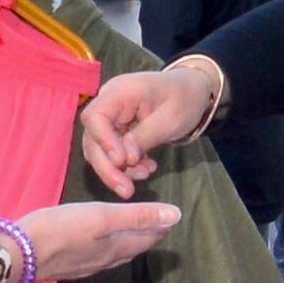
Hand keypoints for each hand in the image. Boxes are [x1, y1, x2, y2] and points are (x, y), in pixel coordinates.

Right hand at [17, 200, 180, 281]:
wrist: (17, 255)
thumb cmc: (59, 230)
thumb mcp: (101, 216)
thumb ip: (137, 216)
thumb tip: (176, 216)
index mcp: (115, 247)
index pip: (145, 239)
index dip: (159, 229)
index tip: (170, 221)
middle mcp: (103, 261)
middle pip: (130, 249)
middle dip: (145, 238)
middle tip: (156, 228)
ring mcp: (83, 267)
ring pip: (113, 256)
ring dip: (126, 245)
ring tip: (132, 236)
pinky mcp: (65, 266)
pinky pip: (94, 258)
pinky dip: (104, 250)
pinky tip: (95, 247)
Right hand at [79, 57, 224, 192]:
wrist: (191, 92)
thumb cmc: (184, 98)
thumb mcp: (171, 118)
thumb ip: (146, 136)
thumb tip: (126, 159)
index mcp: (120, 92)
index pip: (95, 117)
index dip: (103, 141)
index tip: (121, 161)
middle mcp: (109, 104)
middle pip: (92, 138)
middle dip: (107, 167)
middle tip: (126, 190)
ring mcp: (111, 118)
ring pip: (100, 150)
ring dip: (118, 170)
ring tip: (146, 174)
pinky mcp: (116, 131)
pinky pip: (112, 153)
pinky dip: (126, 166)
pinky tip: (147, 169)